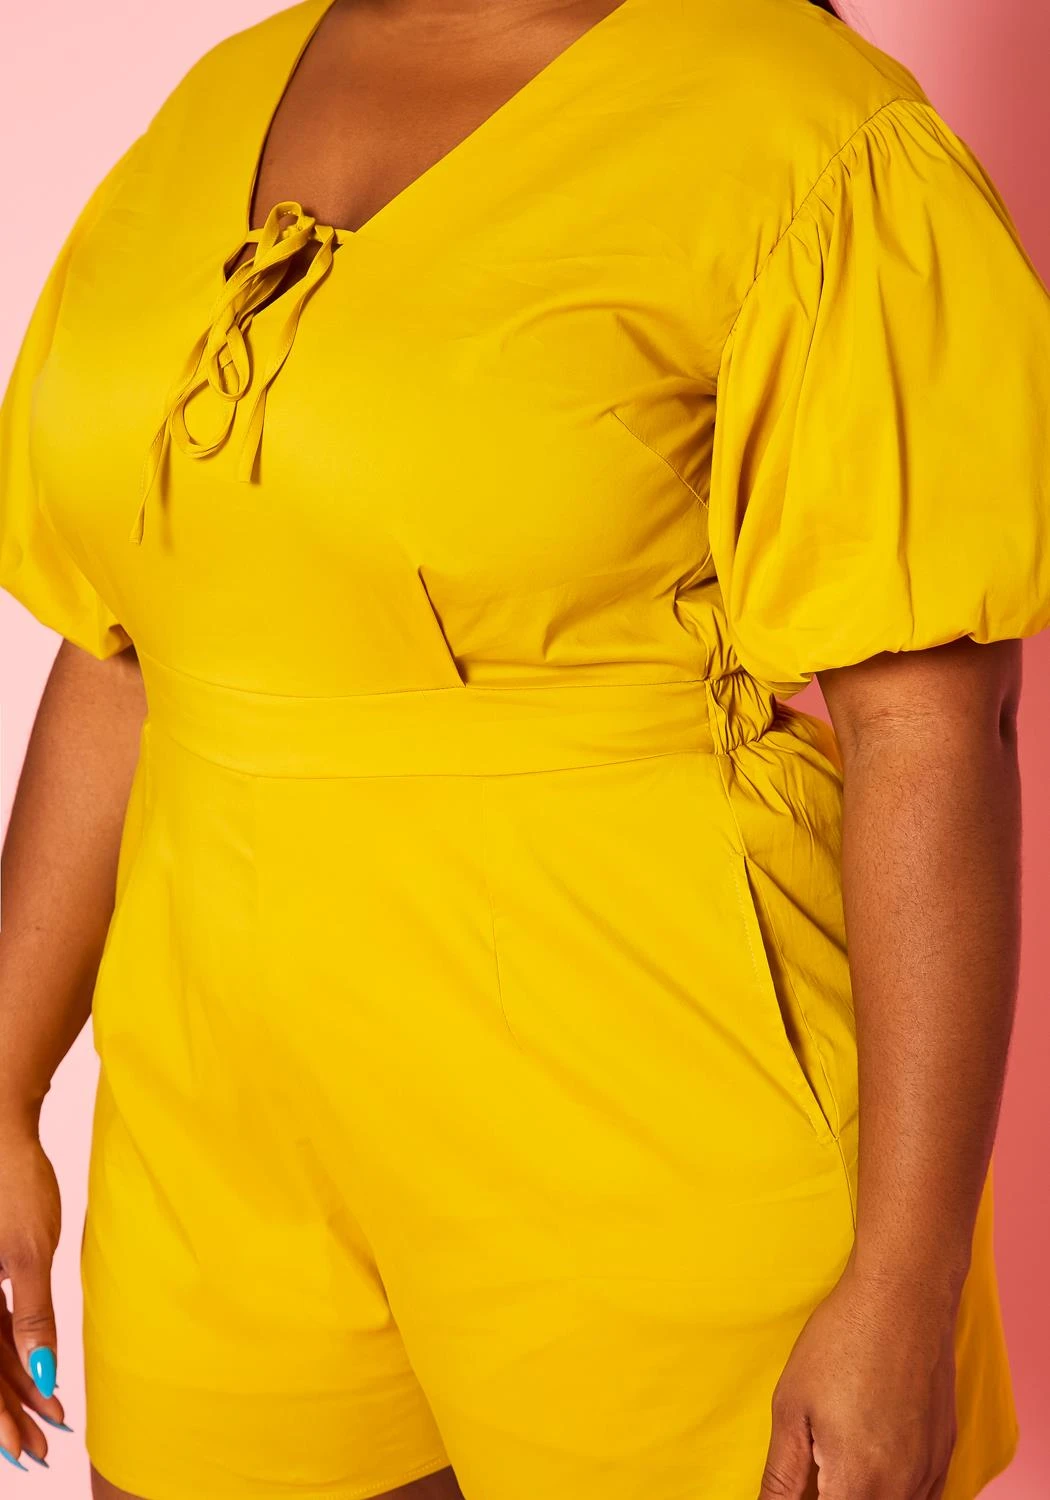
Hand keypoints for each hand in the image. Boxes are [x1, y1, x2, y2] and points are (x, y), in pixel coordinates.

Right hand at [0, 1128, 70, 1468]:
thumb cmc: (13, 1182)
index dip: (1, 1418)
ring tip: (52, 1419)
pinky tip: (41, 1376)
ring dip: (16, 1388)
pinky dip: (17, 1353)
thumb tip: (42, 1375)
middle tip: (44, 1447)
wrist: (0, 1130)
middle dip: (12, 1412)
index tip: (28, 1450)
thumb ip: (32, 1316)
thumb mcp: (28, 1252)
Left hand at [758, 1254, 959, 1498]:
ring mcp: (930, 1475)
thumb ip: (781, 1477)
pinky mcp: (946, 1455)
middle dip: (832, 1497)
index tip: (797, 1488)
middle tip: (814, 1472)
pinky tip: (871, 1467)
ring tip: (838, 1464)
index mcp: (858, 1486)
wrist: (904, 1297)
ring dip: (863, 1496)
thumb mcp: (792, 1408)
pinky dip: (895, 1495)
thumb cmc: (841, 1343)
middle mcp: (902, 1492)